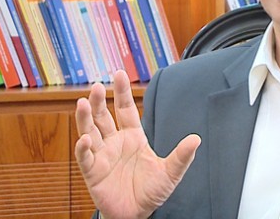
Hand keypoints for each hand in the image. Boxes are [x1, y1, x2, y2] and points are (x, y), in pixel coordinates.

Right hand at [75, 70, 201, 218]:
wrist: (136, 216)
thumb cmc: (151, 193)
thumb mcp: (170, 173)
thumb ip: (181, 156)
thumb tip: (196, 139)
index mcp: (133, 137)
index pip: (125, 109)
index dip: (121, 92)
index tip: (118, 74)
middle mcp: (115, 142)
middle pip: (103, 116)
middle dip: (99, 101)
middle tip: (96, 86)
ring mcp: (102, 156)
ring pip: (90, 131)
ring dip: (85, 118)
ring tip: (83, 102)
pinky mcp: (93, 172)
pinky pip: (86, 157)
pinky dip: (83, 148)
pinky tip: (85, 139)